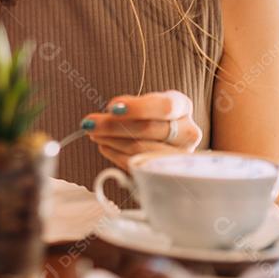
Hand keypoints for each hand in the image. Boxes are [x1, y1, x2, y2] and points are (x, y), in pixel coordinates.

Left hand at [82, 91, 202, 170]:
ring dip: (111, 141)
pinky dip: (116, 155)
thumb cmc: (150, 116)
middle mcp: (188, 131)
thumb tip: (113, 110)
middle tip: (90, 123)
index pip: (163, 106)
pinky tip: (104, 146)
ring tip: (94, 134)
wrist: (163, 137)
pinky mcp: (167, 174)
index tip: (111, 107)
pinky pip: (137, 165)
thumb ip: (132, 105)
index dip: (137, 108)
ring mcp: (180, 155)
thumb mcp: (145, 103)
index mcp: (182, 105)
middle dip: (114, 126)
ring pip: (141, 149)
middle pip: (149, 129)